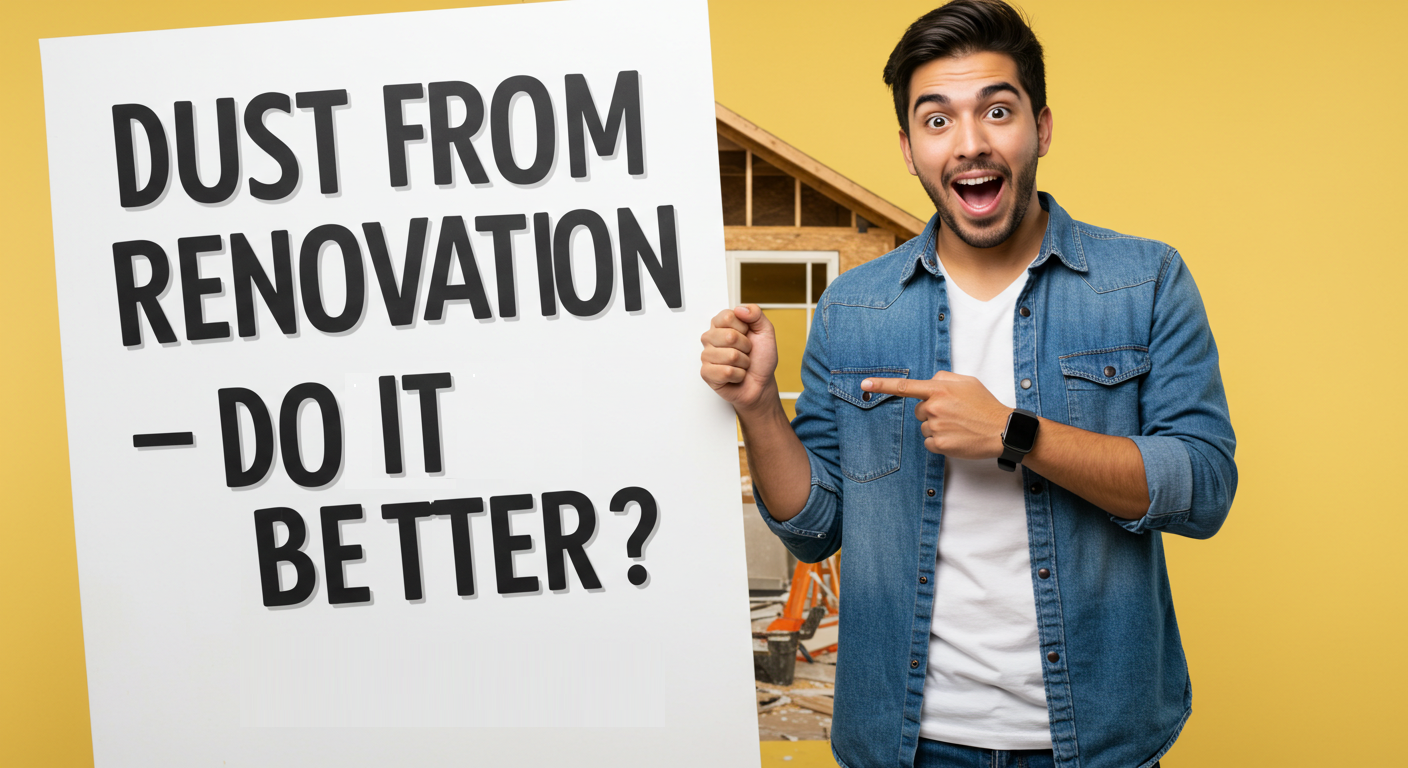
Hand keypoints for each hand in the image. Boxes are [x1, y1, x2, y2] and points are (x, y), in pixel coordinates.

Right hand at [700, 305, 779, 413]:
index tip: (747, 334)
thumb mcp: (766, 331)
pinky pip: (726, 372)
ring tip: (741, 364)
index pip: (727, 316)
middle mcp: (711, 338)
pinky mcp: (706, 373)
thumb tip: (740, 309)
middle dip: (745, 347)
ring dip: (743, 363)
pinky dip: (738, 375)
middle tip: (745, 352)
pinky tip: (736, 375)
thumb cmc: (761, 359)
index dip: (743, 327)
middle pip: (729, 336)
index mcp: (722, 325)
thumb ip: (756, 314)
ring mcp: (707, 355)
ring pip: (730, 355)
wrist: (761, 383)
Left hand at [861, 372, 1009, 458]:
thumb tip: (929, 382)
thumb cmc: (985, 405)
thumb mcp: (967, 382)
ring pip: (924, 426)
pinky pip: (929, 442)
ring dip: (937, 426)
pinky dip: (939, 441)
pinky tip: (956, 437)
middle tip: (954, 414)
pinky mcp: (939, 444)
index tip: (864, 384)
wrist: (1002, 430)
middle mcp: (934, 407)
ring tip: (958, 426)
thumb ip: (944, 378)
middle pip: (919, 410)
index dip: (882, 385)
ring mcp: (935, 426)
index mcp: (939, 389)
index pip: (905, 386)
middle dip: (931, 411)